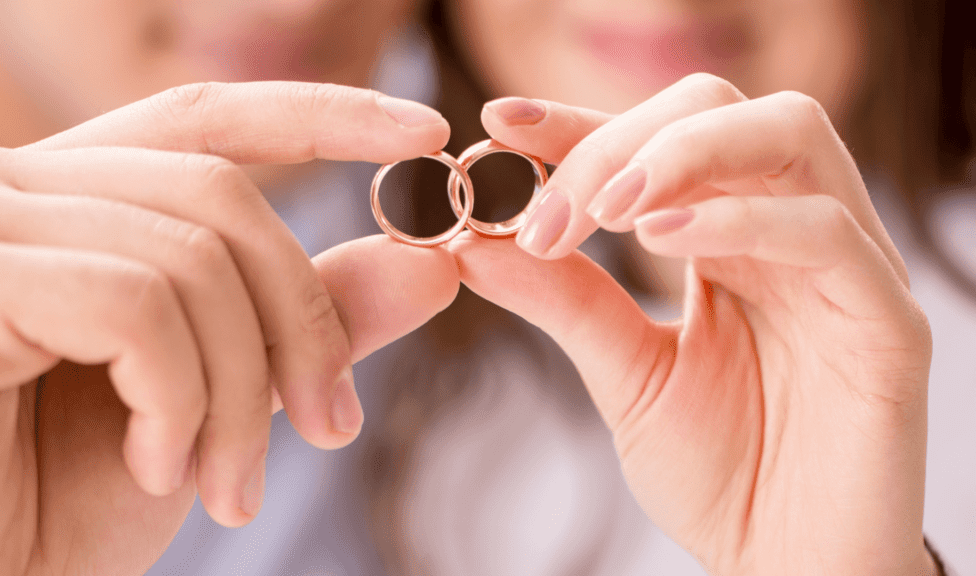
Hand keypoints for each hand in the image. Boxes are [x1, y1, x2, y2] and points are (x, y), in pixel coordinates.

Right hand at [0, 82, 459, 575]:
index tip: (423, 135)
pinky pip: (135, 304)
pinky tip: (155, 467)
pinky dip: (181, 399)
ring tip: (226, 487)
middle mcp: (8, 187)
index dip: (319, 114)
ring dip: (240, 392)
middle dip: (302, 321)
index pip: (204, 123)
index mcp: (68, 203)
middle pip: (218, 197)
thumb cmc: (55, 503)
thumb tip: (430, 265)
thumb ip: (306, 323)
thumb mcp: (211, 401)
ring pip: (190, 257)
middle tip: (328, 427)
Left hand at [452, 74, 935, 573]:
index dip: (580, 122)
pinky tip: (663, 242)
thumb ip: (565, 302)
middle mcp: (787, 233)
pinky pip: (824, 233)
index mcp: (729, 239)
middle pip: (720, 113)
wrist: (788, 571)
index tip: (502, 122)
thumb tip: (475, 241)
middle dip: (621, 141)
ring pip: (787, 137)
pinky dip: (741, 220)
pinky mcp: (886, 319)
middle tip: (551, 205)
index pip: (657, 143)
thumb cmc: (720, 475)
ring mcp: (844, 267)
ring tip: (602, 211)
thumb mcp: (626, 375)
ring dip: (679, 158)